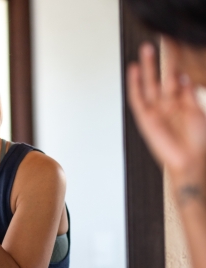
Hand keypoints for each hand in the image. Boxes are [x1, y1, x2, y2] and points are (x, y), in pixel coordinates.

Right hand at [127, 43, 205, 184]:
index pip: (175, 77)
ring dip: (147, 68)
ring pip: (148, 84)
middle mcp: (166, 104)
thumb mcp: (197, 112)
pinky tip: (134, 71)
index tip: (174, 46)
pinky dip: (134, 85)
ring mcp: (155, 110)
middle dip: (159, 61)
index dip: (174, 62)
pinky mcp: (145, 118)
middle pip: (160, 77)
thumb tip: (182, 77)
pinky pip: (137, 99)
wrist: (190, 160)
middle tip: (156, 43)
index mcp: (181, 102)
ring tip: (145, 51)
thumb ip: (189, 94)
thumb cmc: (197, 141)